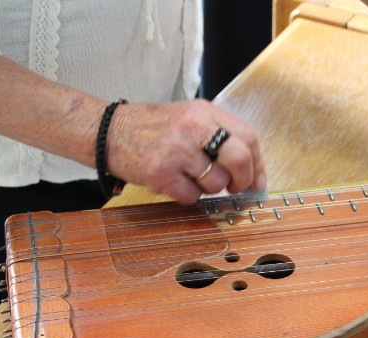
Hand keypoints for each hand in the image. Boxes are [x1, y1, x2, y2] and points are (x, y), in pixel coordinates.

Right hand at [106, 99, 264, 203]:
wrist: (110, 132)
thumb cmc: (155, 128)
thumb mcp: (190, 117)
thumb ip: (221, 136)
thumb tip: (253, 171)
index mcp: (204, 112)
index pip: (247, 137)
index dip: (257, 164)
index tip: (257, 180)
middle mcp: (192, 128)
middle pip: (238, 159)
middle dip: (242, 179)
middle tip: (235, 186)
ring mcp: (176, 151)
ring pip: (215, 183)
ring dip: (209, 188)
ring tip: (192, 177)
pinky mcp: (161, 173)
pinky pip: (192, 196)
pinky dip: (188, 195)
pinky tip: (176, 182)